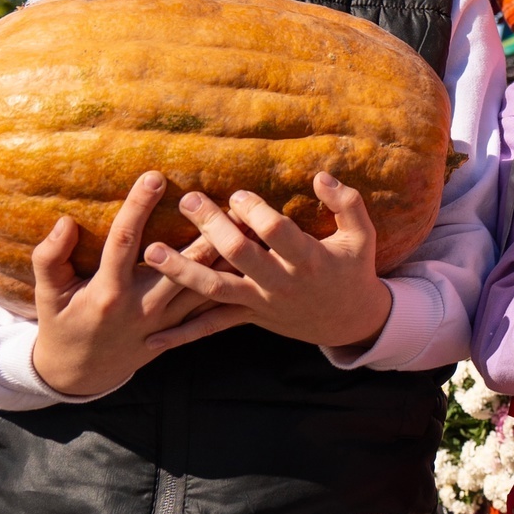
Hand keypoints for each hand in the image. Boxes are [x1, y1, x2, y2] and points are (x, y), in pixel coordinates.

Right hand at [27, 172, 227, 395]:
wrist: (81, 373)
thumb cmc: (63, 324)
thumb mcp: (48, 295)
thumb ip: (50, 258)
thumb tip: (64, 222)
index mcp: (108, 292)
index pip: (125, 242)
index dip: (139, 208)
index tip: (154, 176)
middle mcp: (142, 307)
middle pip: (181, 263)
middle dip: (202, 230)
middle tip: (221, 195)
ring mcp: (164, 321)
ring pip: (204, 284)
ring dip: (226, 255)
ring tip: (248, 223)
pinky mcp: (178, 330)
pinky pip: (210, 308)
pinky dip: (231, 284)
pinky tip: (250, 261)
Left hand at [142, 172, 394, 352]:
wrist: (349, 321)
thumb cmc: (353, 269)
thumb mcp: (361, 235)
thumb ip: (347, 203)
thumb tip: (321, 176)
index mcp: (307, 258)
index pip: (275, 231)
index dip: (254, 211)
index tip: (237, 193)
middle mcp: (280, 282)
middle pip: (238, 254)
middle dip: (211, 226)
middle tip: (188, 200)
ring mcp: (262, 301)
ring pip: (215, 288)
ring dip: (181, 270)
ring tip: (152, 251)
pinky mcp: (250, 315)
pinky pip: (213, 325)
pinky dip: (183, 333)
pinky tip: (153, 337)